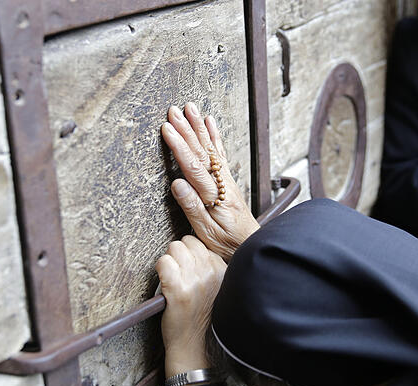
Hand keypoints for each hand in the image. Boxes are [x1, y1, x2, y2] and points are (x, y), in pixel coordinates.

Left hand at [156, 235, 226, 376]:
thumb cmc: (205, 321)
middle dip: (178, 255)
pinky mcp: (177, 290)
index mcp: (223, 270)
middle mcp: (211, 272)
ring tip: (171, 280)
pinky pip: (163, 263)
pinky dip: (160, 270)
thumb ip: (213, 270)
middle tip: (177, 274)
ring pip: (173, 248)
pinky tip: (164, 284)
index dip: (190, 255)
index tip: (187, 270)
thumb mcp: (220, 291)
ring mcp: (194, 280)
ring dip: (168, 261)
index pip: (200, 244)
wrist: (196, 349)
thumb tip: (196, 252)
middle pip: (186, 242)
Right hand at [162, 103, 258, 260]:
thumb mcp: (206, 232)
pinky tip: (209, 122)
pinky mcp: (227, 180)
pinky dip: (215, 136)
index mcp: (213, 196)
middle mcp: (221, 183)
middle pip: (201, 152)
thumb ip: (192, 207)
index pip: (193, 166)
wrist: (250, 244)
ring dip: (199, 127)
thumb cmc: (226, 242)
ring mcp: (225, 180)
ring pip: (211, 149)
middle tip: (173, 111)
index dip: (179, 146)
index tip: (167, 129)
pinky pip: (220, 153)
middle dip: (186, 129)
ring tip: (189, 108)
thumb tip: (177, 183)